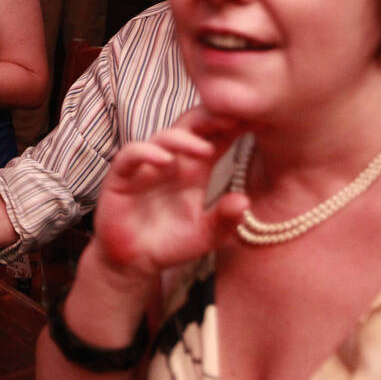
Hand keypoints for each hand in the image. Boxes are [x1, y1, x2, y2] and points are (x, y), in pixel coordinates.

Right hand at [93, 107, 248, 278]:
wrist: (135, 262)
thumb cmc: (171, 243)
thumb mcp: (207, 235)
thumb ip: (226, 219)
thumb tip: (244, 200)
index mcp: (197, 169)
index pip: (216, 137)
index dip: (234, 125)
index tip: (258, 119)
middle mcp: (173, 161)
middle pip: (191, 127)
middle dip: (211, 118)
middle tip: (235, 117)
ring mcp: (147, 165)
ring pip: (164, 137)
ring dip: (185, 138)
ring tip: (206, 149)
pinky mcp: (122, 176)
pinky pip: (131, 155)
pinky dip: (146, 152)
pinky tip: (165, 160)